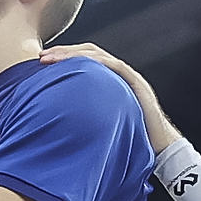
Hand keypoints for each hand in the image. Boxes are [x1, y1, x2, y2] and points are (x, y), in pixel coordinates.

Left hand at [37, 42, 176, 149]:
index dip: (63, 59)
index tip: (41, 64)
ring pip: (98, 56)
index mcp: (108, 82)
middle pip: (88, 54)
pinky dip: (95, 61)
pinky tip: (77, 62)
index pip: (84, 62)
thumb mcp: (99, 124)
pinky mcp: (136, 82)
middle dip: (63, 52)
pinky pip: (114, 65)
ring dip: (73, 54)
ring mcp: (128, 76)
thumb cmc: (128, 139)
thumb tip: (54, 123)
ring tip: (52, 59)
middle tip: (41, 58)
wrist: (159, 147)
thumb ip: (84, 117)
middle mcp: (117, 75)